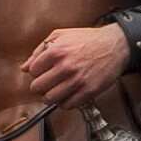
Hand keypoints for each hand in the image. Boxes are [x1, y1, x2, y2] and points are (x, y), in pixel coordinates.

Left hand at [18, 22, 133, 109]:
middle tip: (46, 83)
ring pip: (50, 99)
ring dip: (50, 97)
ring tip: (55, 91)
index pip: (32, 71)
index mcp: (56, 51)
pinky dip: (64, 103)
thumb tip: (25, 67)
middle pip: (38, 87)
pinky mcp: (88, 91)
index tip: (42, 71)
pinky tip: (67, 95)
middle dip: (40, 86)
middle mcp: (66, 67)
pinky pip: (68, 105)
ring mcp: (77, 80)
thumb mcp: (61, 36)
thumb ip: (39, 50)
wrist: (114, 45)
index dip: (36, 72)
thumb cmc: (88, 40)